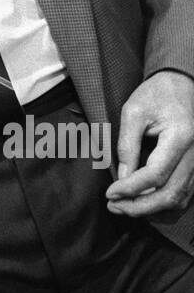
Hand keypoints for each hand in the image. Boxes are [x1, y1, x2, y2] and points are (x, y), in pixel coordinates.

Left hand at [106, 71, 193, 216]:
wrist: (181, 84)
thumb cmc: (156, 94)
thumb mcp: (133, 112)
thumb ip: (127, 145)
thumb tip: (122, 177)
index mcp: (181, 137)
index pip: (155, 175)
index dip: (131, 188)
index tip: (110, 193)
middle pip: (170, 194)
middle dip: (139, 206)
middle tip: (114, 206)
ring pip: (178, 198)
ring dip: (150, 208)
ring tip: (123, 206)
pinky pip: (184, 193)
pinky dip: (163, 202)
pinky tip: (142, 201)